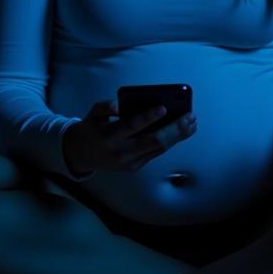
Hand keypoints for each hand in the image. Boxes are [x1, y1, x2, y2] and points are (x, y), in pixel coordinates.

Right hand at [63, 98, 196, 174]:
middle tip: (190, 117)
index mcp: (109, 136)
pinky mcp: (135, 167)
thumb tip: (119, 106)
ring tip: (192, 123)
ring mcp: (129, 162)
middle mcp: (121, 152)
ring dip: (178, 136)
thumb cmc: (91, 128)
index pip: (131, 126)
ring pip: (159, 149)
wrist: (80, 155)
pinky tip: (182, 132)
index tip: (162, 107)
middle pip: (153, 141)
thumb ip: (106, 107)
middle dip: (174, 129)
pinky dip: (170, 142)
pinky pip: (155, 152)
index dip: (148, 117)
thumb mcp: (93, 113)